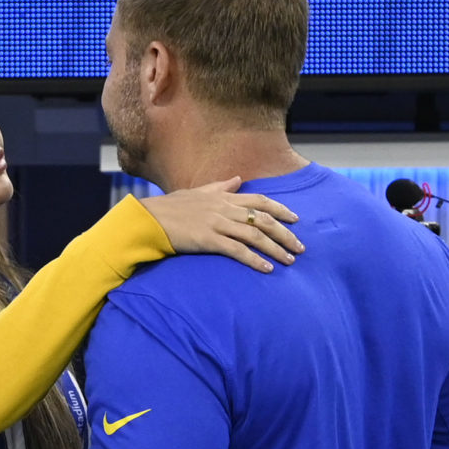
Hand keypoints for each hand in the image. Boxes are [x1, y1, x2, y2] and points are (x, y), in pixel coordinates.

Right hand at [142, 177, 304, 272]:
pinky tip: (266, 269)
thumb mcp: (197, 192)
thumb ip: (220, 187)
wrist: (148, 219)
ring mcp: (217, 223)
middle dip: (285, 234)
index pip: (259, 200)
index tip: (296, 220)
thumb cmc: (170, 208)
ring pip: (254, 235)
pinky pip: (237, 250)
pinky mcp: (208, 240)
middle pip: (263, 219)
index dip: (280, 209)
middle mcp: (223, 208)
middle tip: (300, 247)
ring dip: (275, 249)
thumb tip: (238, 179)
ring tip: (289, 261)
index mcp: (223, 197)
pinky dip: (254, 259)